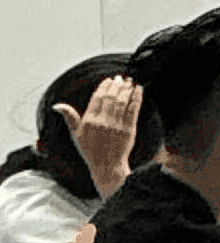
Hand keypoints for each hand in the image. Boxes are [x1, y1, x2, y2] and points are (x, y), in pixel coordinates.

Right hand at [56, 76, 142, 196]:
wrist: (106, 165)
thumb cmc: (91, 151)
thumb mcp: (76, 134)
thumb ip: (69, 117)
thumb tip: (58, 105)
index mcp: (89, 120)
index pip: (97, 98)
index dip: (104, 86)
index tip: (109, 80)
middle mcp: (103, 121)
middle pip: (111, 97)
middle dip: (116, 85)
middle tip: (121, 77)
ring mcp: (116, 125)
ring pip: (122, 101)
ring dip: (127, 89)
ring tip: (130, 81)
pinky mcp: (129, 129)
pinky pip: (133, 109)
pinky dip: (136, 98)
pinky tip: (138, 90)